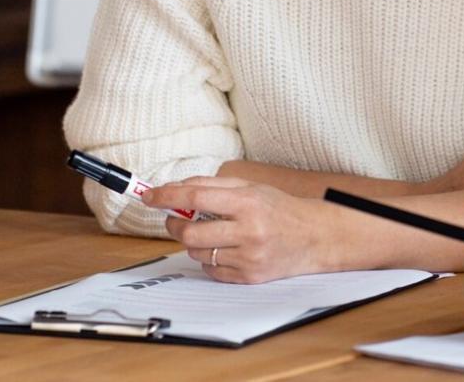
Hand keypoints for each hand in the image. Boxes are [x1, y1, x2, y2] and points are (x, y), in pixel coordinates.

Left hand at [148, 177, 335, 283]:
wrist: (314, 237)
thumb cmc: (280, 209)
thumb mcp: (250, 187)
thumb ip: (212, 185)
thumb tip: (176, 188)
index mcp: (247, 202)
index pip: (196, 196)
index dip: (167, 196)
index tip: (149, 196)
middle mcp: (248, 231)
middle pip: (191, 233)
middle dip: (175, 225)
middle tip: (174, 218)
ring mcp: (249, 257)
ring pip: (198, 253)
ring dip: (193, 243)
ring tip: (209, 233)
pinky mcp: (249, 277)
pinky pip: (212, 270)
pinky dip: (209, 259)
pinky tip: (224, 249)